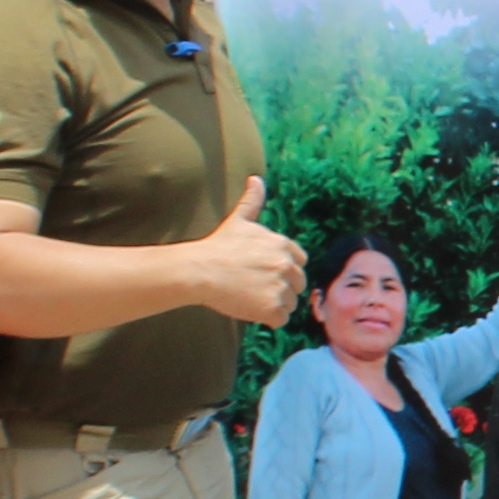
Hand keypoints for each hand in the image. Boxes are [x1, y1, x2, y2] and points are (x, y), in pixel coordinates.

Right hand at [193, 178, 307, 326]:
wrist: (199, 271)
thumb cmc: (217, 246)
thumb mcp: (239, 220)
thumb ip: (252, 201)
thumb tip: (256, 178)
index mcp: (284, 244)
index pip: (299, 263)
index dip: (282, 270)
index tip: (262, 272)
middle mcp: (287, 264)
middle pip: (297, 285)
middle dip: (280, 288)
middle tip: (253, 287)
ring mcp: (281, 286)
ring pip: (289, 304)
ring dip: (273, 304)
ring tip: (248, 296)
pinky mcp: (272, 306)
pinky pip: (281, 320)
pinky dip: (268, 319)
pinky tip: (249, 308)